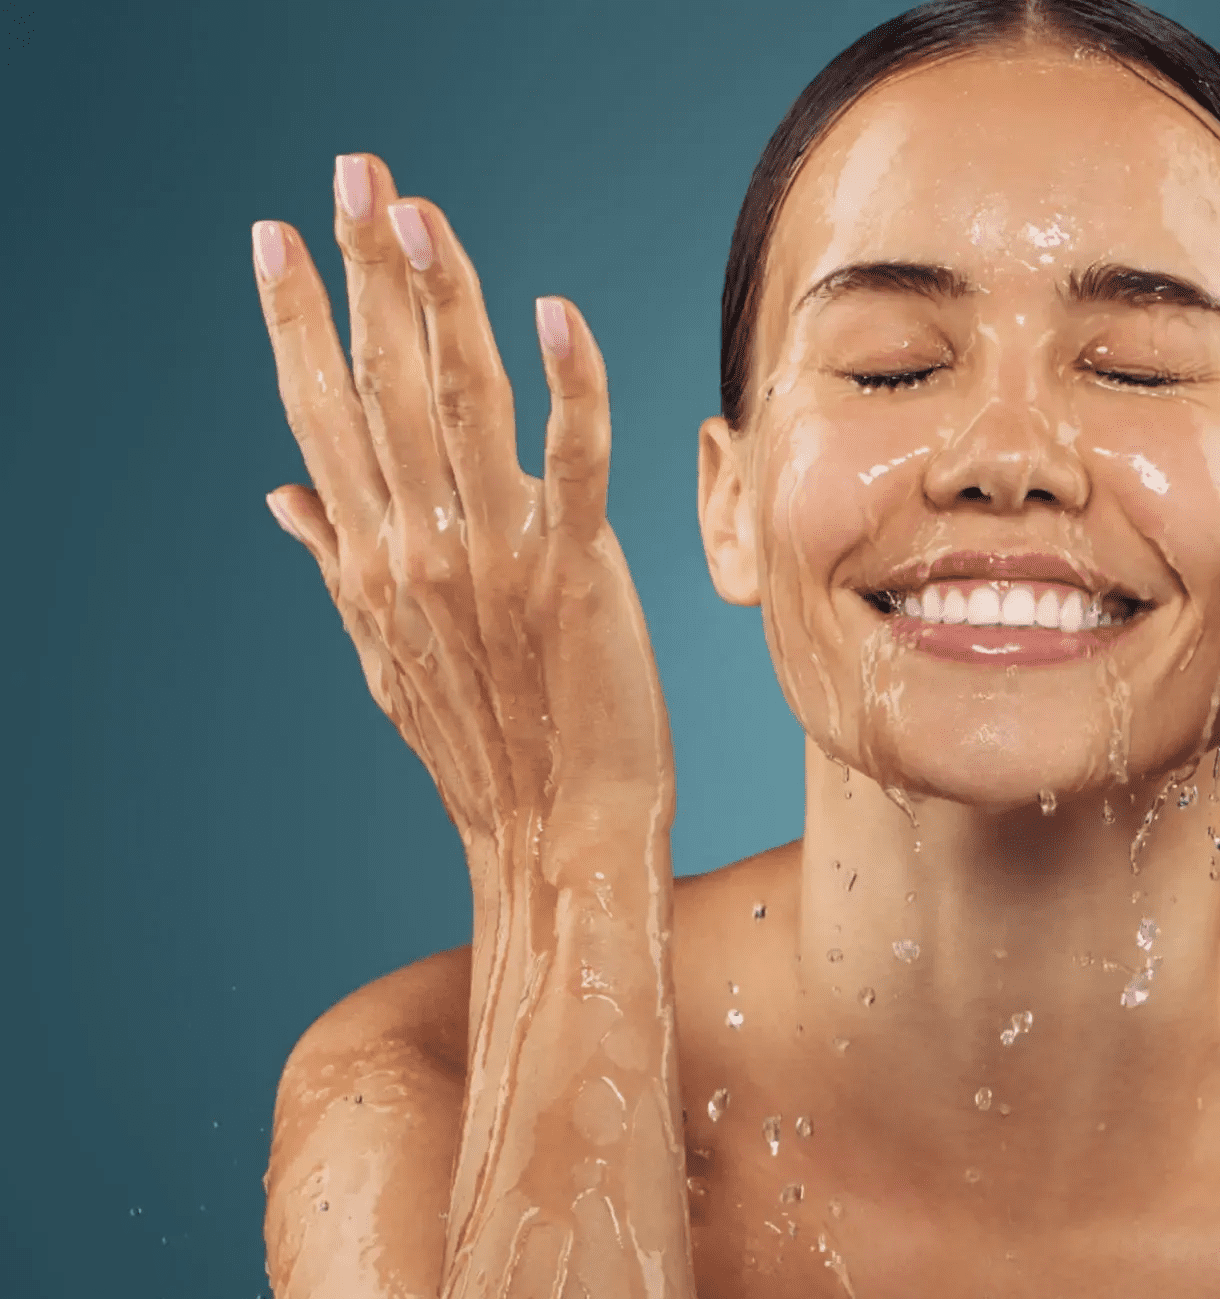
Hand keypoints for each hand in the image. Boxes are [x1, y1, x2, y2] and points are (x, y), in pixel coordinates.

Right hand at [254, 154, 672, 848]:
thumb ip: (336, 564)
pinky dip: (567, 386)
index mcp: (372, 559)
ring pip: (460, 403)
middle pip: (380, 385)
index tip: (275, 240)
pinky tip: (554, 315)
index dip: (296, 322)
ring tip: (419, 213)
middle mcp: (417, 549)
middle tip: (354, 175)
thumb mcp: (385, 656)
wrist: (554, 833)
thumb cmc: (486, 743)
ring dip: (441, 300)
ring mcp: (492, 560)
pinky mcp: (574, 574)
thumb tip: (285, 497)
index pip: (321, 414)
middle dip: (363, 270)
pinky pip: (571, 462)